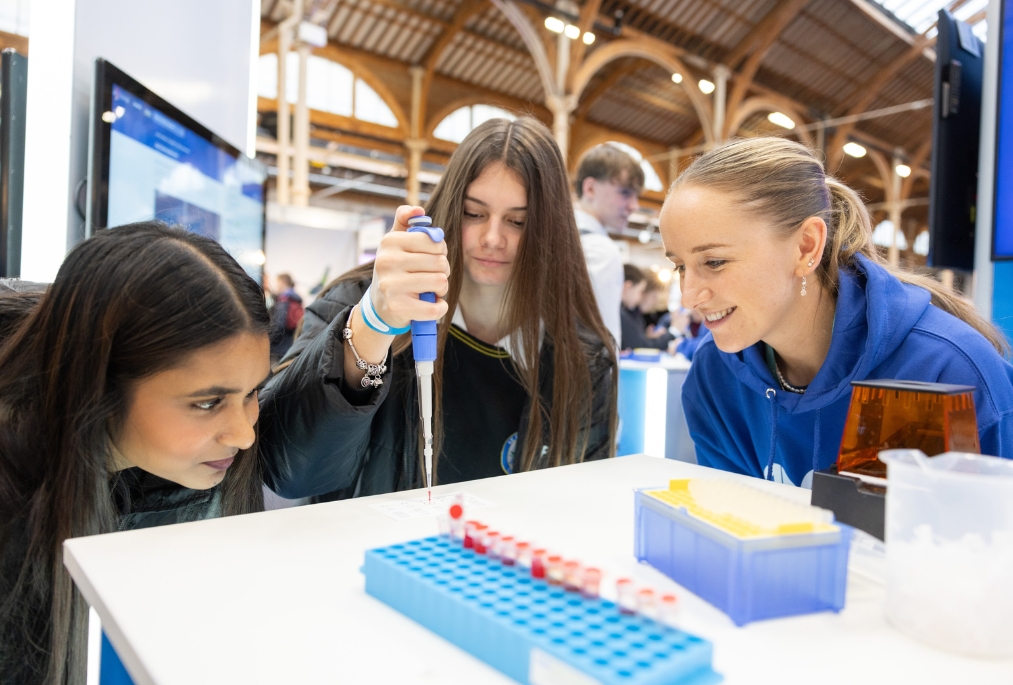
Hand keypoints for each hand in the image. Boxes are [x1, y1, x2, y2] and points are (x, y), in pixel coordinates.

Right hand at [369, 205, 450, 328]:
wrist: (379, 305)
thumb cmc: (395, 270)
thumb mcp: (395, 242)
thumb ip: (405, 221)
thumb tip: (418, 209)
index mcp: (390, 241)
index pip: (435, 241)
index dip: (440, 251)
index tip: (432, 258)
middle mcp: (387, 261)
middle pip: (440, 263)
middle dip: (443, 271)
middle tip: (431, 276)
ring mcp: (390, 285)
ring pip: (440, 282)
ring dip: (441, 289)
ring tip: (430, 290)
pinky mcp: (397, 308)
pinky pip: (435, 307)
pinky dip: (439, 308)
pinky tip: (432, 305)